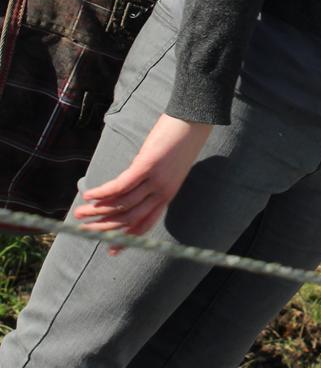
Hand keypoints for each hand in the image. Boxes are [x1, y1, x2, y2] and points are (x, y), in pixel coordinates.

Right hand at [74, 113, 211, 247]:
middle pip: (129, 218)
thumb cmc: (180, 140)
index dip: (126, 238)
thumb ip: (151, 181)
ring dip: (97, 211)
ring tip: (79, 213)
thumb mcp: (168, 168)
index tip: (109, 248)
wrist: (195, 119)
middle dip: (105, 227)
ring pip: (122, 204)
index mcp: (167, 195)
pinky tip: (88, 195)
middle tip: (84, 231)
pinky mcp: (148, 166)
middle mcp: (162, 192)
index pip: (145, 224)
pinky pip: (121, 185)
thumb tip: (128, 186)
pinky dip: (103, 193)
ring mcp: (155, 180)